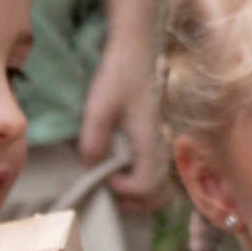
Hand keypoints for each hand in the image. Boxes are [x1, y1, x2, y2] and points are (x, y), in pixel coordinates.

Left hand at [79, 16, 162, 207]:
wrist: (136, 47)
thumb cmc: (118, 74)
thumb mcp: (99, 106)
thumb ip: (94, 140)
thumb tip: (91, 166)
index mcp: (149, 142)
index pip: (145, 185)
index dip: (123, 189)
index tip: (104, 174)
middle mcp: (159, 146)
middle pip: (159, 195)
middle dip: (134, 203)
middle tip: (110, 192)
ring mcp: (159, 141)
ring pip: (160, 186)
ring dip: (139, 196)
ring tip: (115, 186)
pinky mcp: (154, 135)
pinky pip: (155, 170)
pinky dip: (141, 181)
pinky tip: (121, 169)